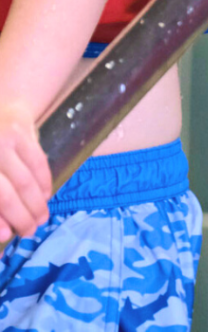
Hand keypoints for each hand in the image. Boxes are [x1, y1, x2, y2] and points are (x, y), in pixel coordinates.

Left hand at [0, 100, 50, 241]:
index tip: (7, 235)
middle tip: (31, 231)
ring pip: (24, 181)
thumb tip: (3, 230)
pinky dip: (44, 182)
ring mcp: (2, 141)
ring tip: (41, 218)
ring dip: (36, 204)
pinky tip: (45, 195)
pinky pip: (38, 162)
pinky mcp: (21, 131)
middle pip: (5, 195)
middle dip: (21, 217)